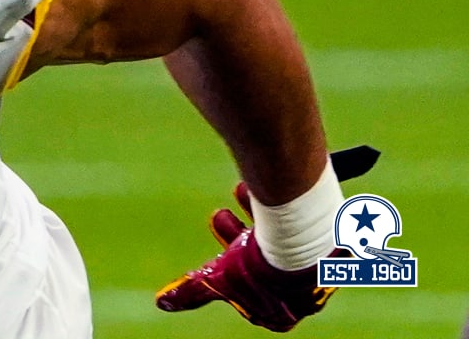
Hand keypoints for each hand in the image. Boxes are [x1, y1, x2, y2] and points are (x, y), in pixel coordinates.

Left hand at [155, 183, 338, 331]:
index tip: (221, 257)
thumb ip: (192, 290)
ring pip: (286, 237)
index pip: (256, 297)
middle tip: (221, 215)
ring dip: (258, 214)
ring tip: (239, 192)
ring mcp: (326, 264)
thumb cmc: (262, 265)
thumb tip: (162, 302)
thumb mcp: (218, 278)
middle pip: (268, 264)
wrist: (303, 238)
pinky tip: (262, 189)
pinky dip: (284, 206)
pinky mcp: (337, 238)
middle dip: (239, 236)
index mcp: (287, 311)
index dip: (233, 272)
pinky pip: (307, 220)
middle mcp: (310, 291)